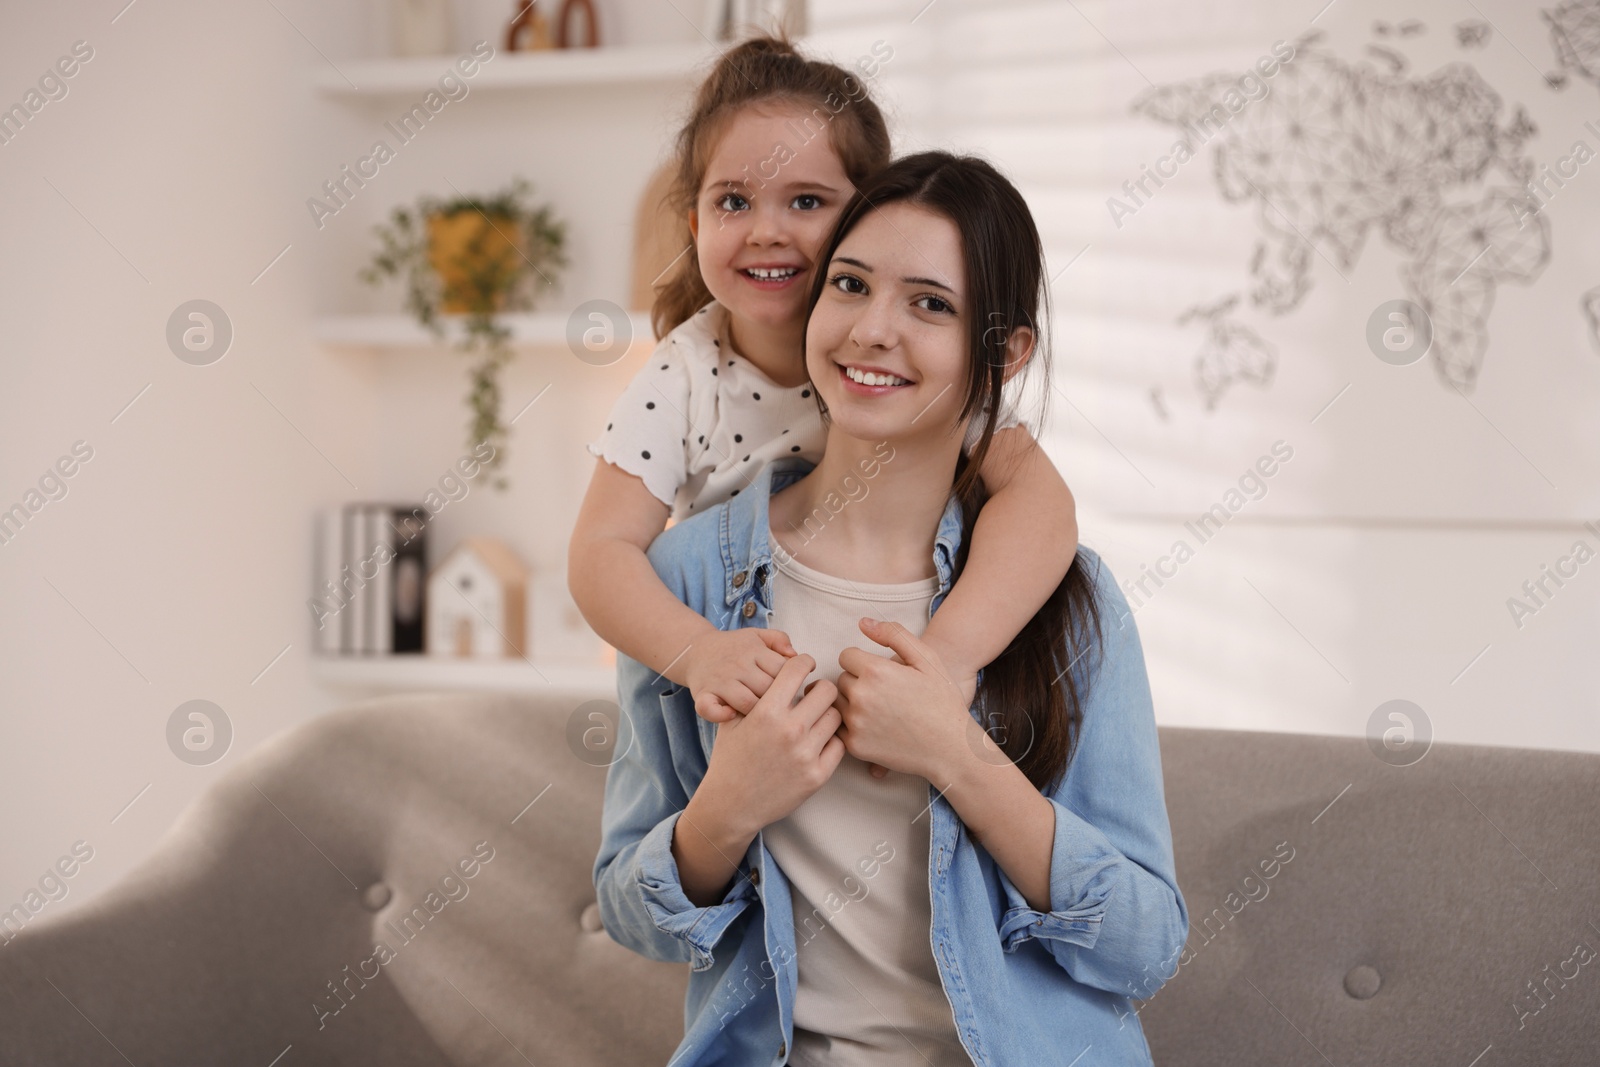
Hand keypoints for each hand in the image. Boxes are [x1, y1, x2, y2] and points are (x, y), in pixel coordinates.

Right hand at [683, 628, 796, 722]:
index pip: (783, 670)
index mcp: (754, 651)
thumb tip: (795, 655)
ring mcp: (720, 681)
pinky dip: (722, 715)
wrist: (696, 651)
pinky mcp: (703, 694)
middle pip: (768, 688)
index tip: (789, 691)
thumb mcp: (757, 636)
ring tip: (760, 715)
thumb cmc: (734, 648)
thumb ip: (780, 640)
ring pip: (748, 703)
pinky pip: (712, 710)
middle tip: (778, 707)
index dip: (791, 683)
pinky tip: (732, 714)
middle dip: (777, 701)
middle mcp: (738, 665)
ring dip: (757, 712)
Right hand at [699, 654, 846, 836]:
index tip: (804, 667)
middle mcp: (789, 730)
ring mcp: (806, 754)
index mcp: (767, 711)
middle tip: (813, 697)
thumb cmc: (731, 759)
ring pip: (836, 717)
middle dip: (820, 689)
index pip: (798, 668)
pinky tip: (817, 742)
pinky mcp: (817, 776)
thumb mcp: (732, 721)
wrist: (731, 805)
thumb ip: (754, 694)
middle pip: (827, 690)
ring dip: (826, 715)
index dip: (803, 662)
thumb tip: (778, 673)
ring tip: (814, 721)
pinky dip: (830, 741)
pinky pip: (839, 745)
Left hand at [834, 618, 973, 783]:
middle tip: (884, 695)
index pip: (846, 656)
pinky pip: (840, 728)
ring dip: (852, 704)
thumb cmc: (942, 701)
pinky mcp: (854, 746)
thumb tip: (863, 623)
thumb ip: (894, 635)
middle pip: (841, 679)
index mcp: (876, 671)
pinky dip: (853, 726)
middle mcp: (861, 696)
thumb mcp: (927, 659)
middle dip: (857, 683)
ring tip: (880, 711)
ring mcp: (856, 723)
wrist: (951, 749)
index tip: (881, 674)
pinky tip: (875, 728)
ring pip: (838, 703)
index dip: (863, 662)